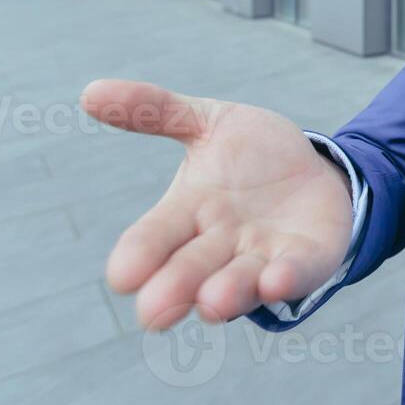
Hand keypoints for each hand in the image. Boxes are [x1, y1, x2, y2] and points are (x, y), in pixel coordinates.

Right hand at [80, 78, 354, 328]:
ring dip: (225, 294)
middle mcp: (220, 244)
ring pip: (238, 281)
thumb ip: (155, 110)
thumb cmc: (250, 155)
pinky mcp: (306, 259)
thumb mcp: (207, 123)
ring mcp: (262, 256)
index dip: (138, 256)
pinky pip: (295, 273)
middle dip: (174, 289)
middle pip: (190, 270)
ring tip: (211, 302)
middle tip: (153, 312)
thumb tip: (89, 92)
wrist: (316, 169)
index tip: (122, 275)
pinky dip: (284, 279)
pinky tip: (275, 281)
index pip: (154, 238)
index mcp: (187, 212)